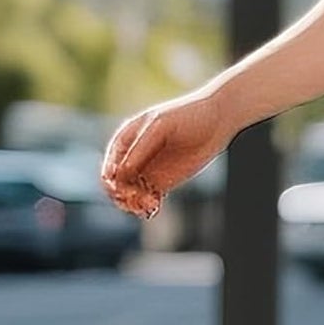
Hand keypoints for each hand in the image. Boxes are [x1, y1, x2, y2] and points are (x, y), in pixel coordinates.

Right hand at [101, 91, 234, 218]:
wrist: (214, 123)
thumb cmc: (186, 117)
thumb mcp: (160, 127)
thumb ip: (141, 149)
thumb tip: (121, 173)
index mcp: (125, 140)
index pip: (109, 167)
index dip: (111, 183)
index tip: (124, 189)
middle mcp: (132, 158)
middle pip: (116, 186)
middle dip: (122, 197)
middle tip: (138, 200)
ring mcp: (147, 172)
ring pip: (130, 196)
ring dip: (134, 205)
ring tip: (149, 205)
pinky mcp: (163, 183)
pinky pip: (148, 201)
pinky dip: (147, 208)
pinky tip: (154, 207)